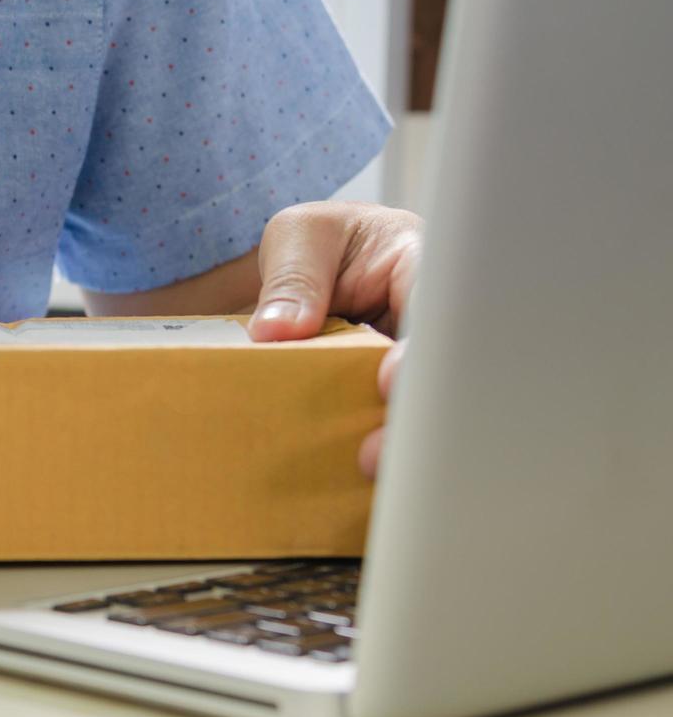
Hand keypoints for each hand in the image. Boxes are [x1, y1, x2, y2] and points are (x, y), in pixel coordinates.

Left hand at [245, 202, 421, 476]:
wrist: (331, 261)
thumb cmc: (327, 239)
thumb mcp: (301, 235)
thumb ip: (293, 276)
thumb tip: (277, 330)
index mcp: (422, 266)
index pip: (435, 310)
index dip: (418, 352)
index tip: (385, 381)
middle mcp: (433, 321)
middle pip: (440, 375)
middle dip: (410, 419)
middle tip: (371, 455)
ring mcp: (420, 362)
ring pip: (422, 409)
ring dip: (395, 445)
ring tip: (363, 474)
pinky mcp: (399, 393)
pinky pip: (393, 425)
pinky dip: (376, 449)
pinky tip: (351, 481)